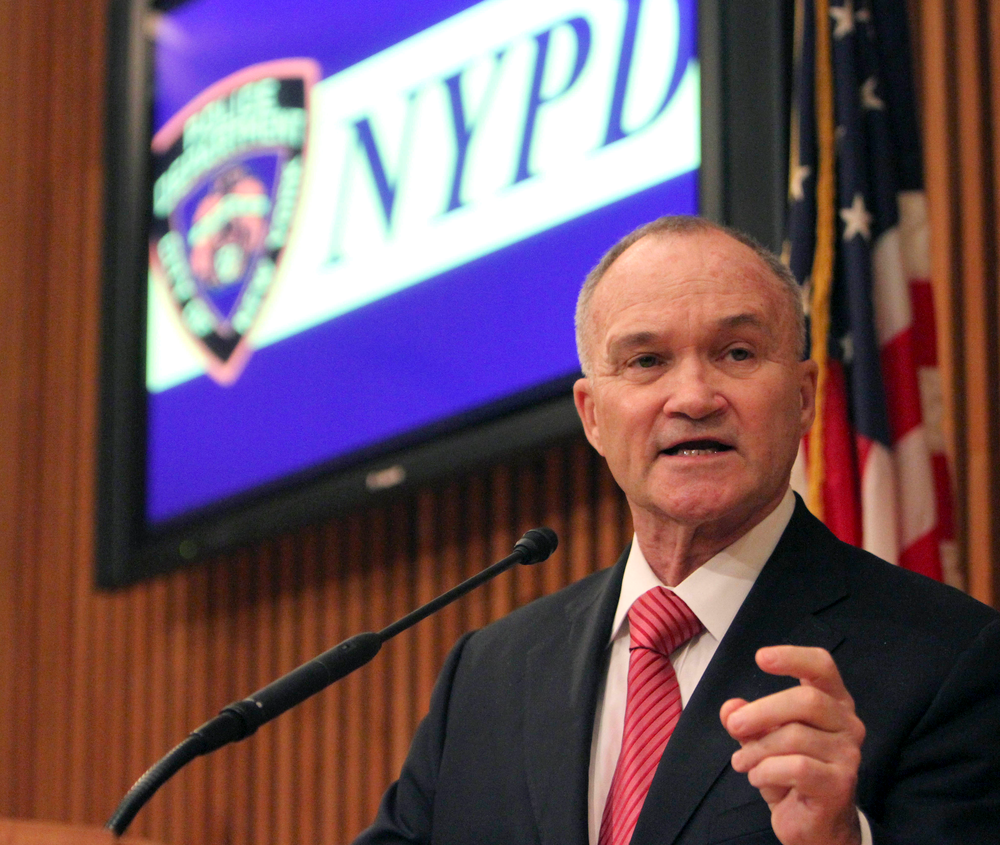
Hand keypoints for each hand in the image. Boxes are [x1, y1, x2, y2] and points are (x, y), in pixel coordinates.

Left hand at [720, 646, 865, 844]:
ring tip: (742, 761)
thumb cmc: (789, 772)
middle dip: (762, 711)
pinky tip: (758, 778)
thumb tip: (731, 708)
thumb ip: (746, 720)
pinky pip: (796, 767)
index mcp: (832, 702)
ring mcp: (848, 755)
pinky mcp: (840, 784)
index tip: (760, 657)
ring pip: (796, 736)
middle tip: (734, 725)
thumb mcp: (762, 740)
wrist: (815, 825)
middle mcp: (847, 724)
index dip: (793, 657)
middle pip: (807, 700)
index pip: (822, 667)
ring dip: (757, 749)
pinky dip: (767, 771)